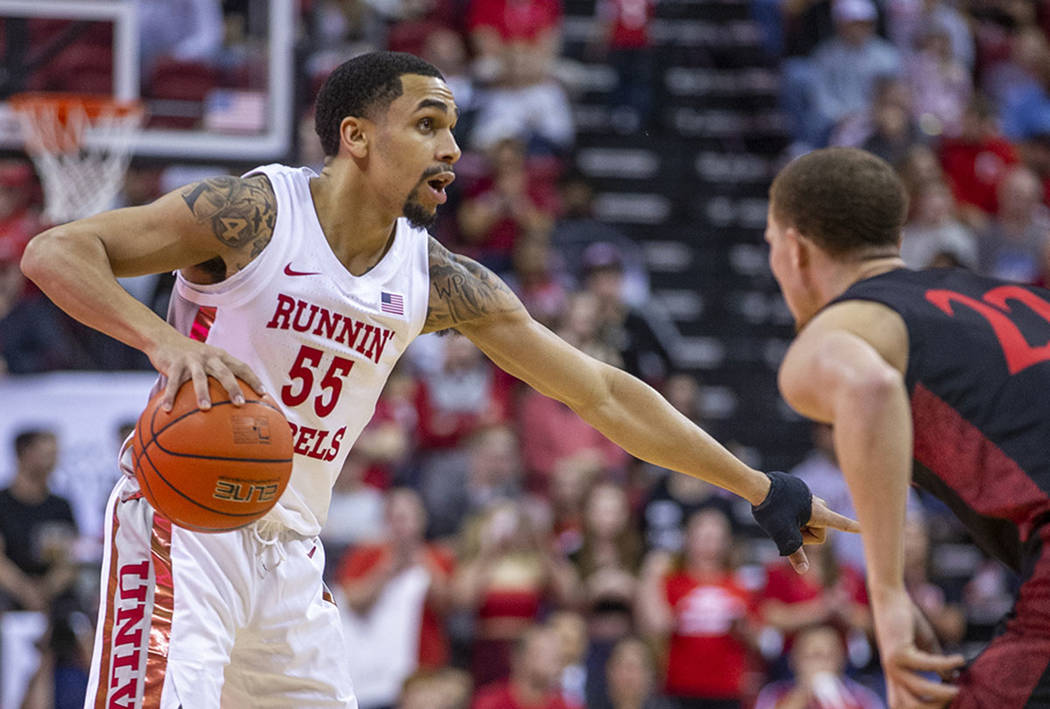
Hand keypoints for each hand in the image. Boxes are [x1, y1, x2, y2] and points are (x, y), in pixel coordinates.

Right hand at [148, 332, 264, 410]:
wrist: (165, 338)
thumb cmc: (191, 356)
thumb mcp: (208, 361)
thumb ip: (220, 375)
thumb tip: (234, 401)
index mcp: (221, 356)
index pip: (242, 367)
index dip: (254, 380)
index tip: (264, 394)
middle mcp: (209, 356)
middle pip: (225, 372)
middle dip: (234, 388)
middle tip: (241, 404)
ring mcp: (192, 360)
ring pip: (199, 378)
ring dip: (202, 393)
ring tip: (205, 409)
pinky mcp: (174, 364)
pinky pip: (173, 382)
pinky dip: (170, 396)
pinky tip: (167, 410)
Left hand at [752, 473, 859, 573]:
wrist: (758, 487)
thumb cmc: (772, 510)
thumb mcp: (782, 534)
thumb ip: (794, 552)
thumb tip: (803, 570)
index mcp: (818, 513)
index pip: (840, 523)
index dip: (852, 527)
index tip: (865, 528)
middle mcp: (817, 504)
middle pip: (818, 532)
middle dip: (804, 534)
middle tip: (787, 526)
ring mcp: (809, 498)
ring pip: (809, 523)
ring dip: (798, 525)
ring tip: (783, 516)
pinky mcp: (800, 494)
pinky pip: (800, 513)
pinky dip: (792, 516)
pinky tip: (781, 509)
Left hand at [876, 588, 964, 708]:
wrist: (888, 597)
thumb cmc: (906, 621)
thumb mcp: (924, 648)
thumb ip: (937, 665)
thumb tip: (954, 680)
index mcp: (896, 677)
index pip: (901, 707)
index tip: (948, 705)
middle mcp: (892, 674)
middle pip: (909, 707)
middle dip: (935, 707)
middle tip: (955, 697)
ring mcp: (893, 664)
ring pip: (919, 692)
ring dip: (943, 693)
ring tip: (960, 689)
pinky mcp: (898, 651)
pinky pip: (927, 665)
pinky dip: (946, 664)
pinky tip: (960, 660)